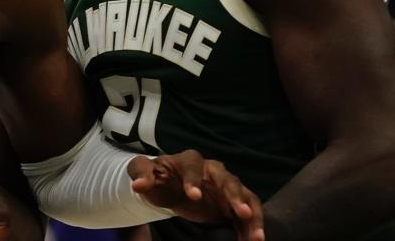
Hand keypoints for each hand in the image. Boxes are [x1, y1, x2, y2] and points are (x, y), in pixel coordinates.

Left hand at [129, 151, 263, 240]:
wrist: (169, 186)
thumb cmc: (158, 177)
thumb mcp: (143, 172)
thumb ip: (141, 174)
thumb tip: (138, 185)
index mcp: (189, 161)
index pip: (193, 165)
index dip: (193, 179)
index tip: (194, 196)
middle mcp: (212, 170)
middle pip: (228, 178)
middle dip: (235, 195)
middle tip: (242, 213)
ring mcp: (226, 185)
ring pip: (244, 195)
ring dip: (252, 214)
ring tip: (256, 236)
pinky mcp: (233, 202)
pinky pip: (247, 212)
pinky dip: (253, 226)